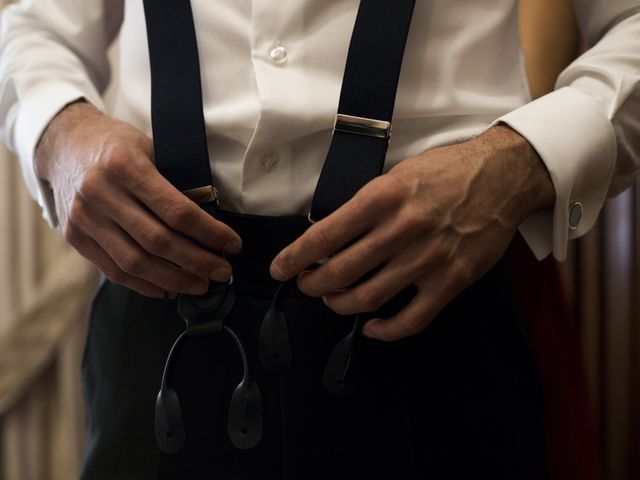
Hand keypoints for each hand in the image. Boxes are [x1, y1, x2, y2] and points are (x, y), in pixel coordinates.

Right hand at [35, 100, 241, 298]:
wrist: (64, 143)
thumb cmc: (117, 145)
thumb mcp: (151, 149)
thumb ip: (176, 183)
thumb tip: (211, 220)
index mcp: (125, 166)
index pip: (176, 211)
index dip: (210, 233)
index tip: (233, 245)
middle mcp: (100, 193)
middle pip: (158, 241)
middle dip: (197, 262)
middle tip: (222, 272)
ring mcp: (83, 218)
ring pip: (135, 262)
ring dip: (174, 279)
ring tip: (201, 285)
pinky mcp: (75, 237)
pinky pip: (113, 270)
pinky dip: (144, 284)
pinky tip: (169, 288)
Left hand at [270, 125, 553, 340]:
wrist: (503, 176)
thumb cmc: (446, 171)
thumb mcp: (396, 175)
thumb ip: (364, 205)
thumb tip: (329, 235)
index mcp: (382, 198)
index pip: (322, 236)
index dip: (293, 258)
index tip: (279, 269)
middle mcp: (401, 229)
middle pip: (339, 272)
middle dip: (312, 285)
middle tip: (306, 284)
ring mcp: (428, 259)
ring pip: (368, 298)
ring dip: (340, 305)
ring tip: (333, 300)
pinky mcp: (451, 281)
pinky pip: (411, 320)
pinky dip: (385, 331)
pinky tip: (372, 327)